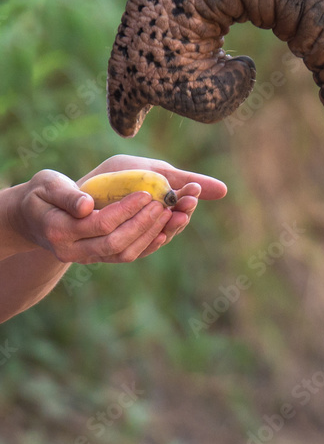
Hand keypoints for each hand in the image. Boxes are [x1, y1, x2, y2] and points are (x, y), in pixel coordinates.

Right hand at [5, 155, 226, 264]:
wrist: (32, 218)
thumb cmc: (40, 194)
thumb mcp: (47, 185)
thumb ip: (66, 194)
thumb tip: (87, 205)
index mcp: (58, 230)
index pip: (100, 224)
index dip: (126, 209)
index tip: (146, 194)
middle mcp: (72, 251)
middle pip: (116, 243)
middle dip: (144, 224)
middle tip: (165, 205)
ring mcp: (87, 258)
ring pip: (125, 254)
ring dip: (152, 235)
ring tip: (172, 215)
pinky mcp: (100, 258)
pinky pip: (127, 256)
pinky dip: (148, 245)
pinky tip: (166, 231)